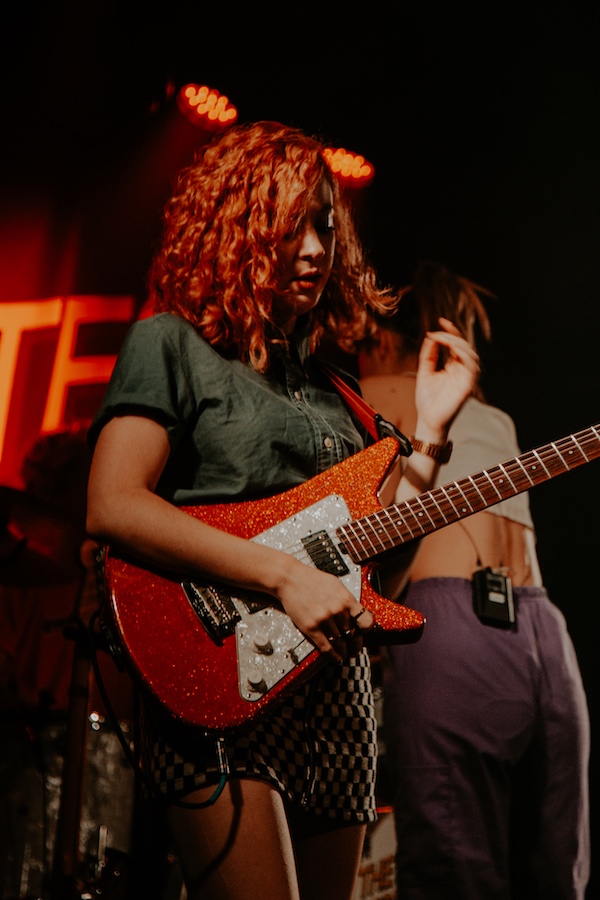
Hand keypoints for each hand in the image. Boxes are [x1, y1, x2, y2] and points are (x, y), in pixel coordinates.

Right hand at [274, 559, 373, 660]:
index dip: (366, 631)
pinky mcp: (311, 628)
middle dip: (354, 644)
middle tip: (354, 648)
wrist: (290, 579)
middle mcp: (337, 611)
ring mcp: (324, 620)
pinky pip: (326, 647)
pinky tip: (336, 658)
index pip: (366, 622)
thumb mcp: (336, 585)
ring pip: (340, 643)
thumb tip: (356, 613)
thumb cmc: (311, 579)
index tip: (362, 634)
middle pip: (352, 635)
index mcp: (346, 599)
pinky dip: (333, 655)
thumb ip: (347, 600)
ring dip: (343, 652)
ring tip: (344, 654)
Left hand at [414, 317, 478, 437]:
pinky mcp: (468, 386)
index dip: (451, 331)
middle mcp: (462, 371)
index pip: (456, 345)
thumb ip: (428, 355)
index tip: (441, 321)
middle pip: (465, 347)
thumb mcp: (424, 372)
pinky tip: (452, 349)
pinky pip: (472, 367)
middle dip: (454, 335)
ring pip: (471, 355)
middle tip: (440, 331)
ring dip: (459, 343)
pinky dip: (464, 355)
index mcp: (453, 367)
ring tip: (444, 339)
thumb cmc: (427, 399)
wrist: (427, 420)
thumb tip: (430, 336)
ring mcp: (466, 378)